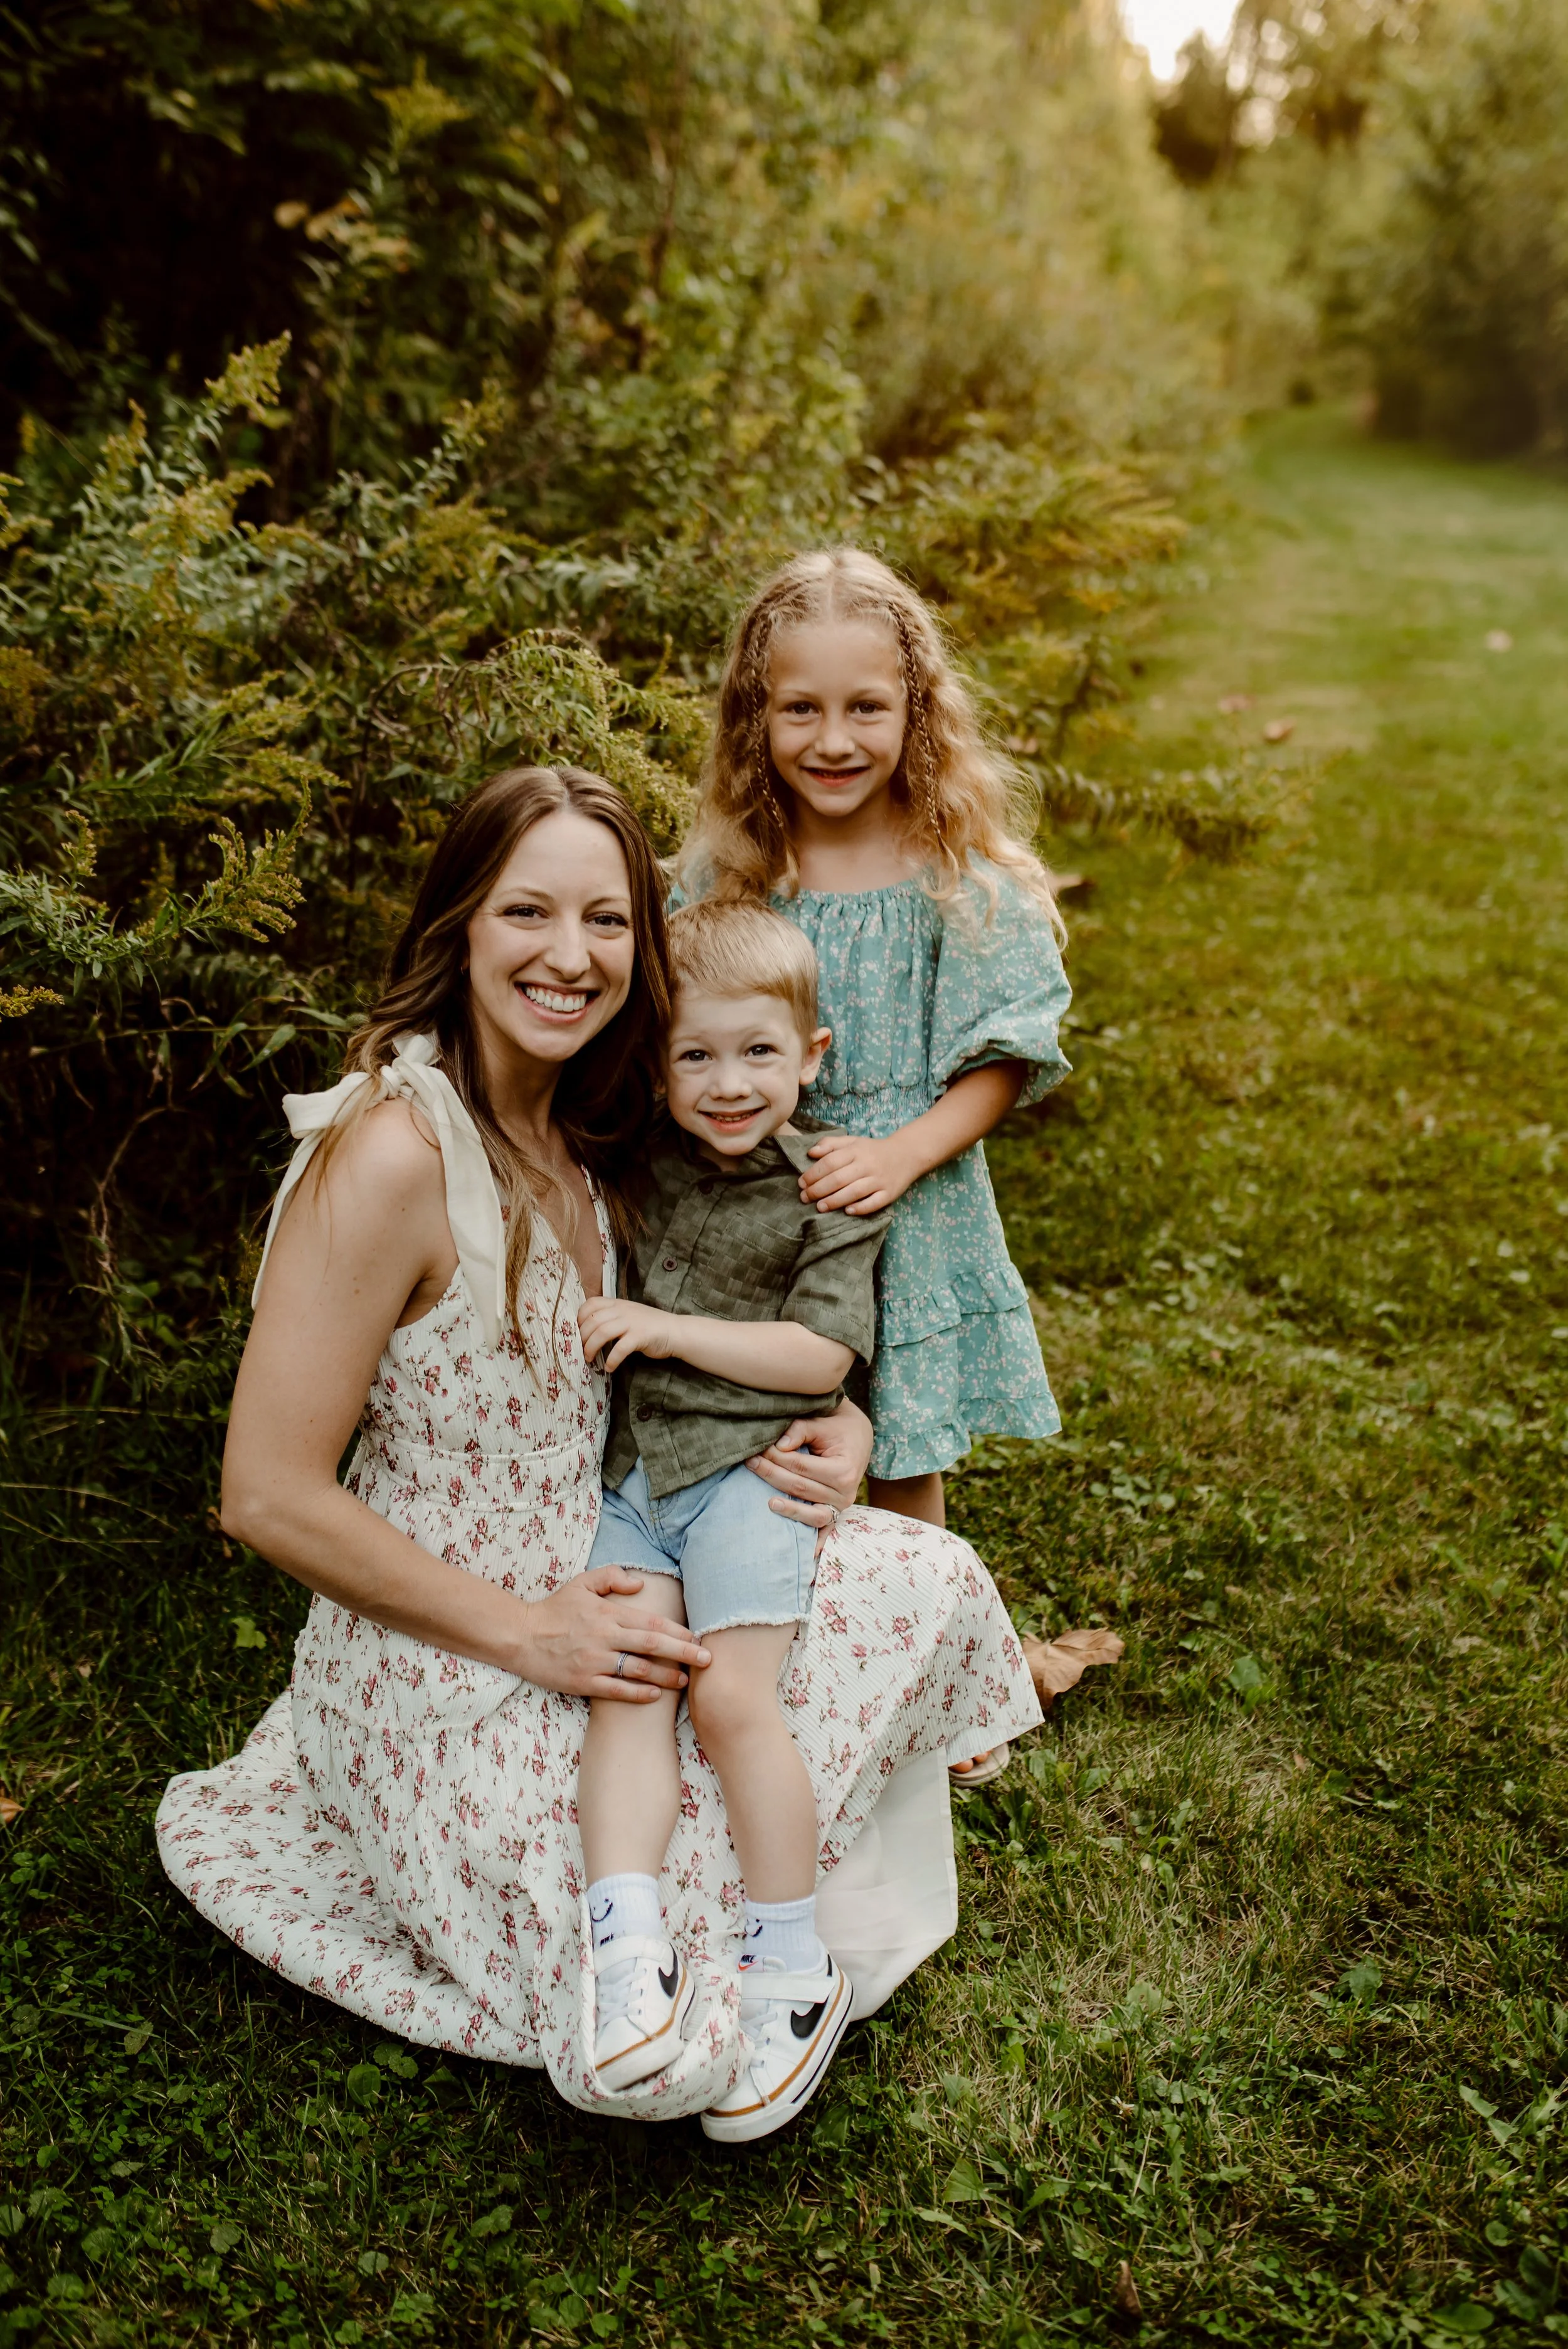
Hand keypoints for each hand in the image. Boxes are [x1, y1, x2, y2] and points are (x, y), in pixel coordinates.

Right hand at [520, 1565, 709, 1701]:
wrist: (520, 1636)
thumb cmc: (555, 1609)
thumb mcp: (582, 1583)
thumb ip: (612, 1577)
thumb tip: (640, 1582)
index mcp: (608, 1613)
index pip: (652, 1623)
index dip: (679, 1632)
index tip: (699, 1638)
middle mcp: (604, 1636)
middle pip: (652, 1646)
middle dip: (683, 1653)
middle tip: (707, 1660)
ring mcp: (594, 1661)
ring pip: (638, 1670)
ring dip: (665, 1676)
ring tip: (685, 1680)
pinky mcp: (582, 1682)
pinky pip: (616, 1690)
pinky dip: (638, 1693)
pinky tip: (655, 1695)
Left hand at [577, 1295, 678, 1372]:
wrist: (675, 1331)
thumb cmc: (648, 1326)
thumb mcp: (627, 1315)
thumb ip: (610, 1317)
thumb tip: (586, 1330)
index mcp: (617, 1303)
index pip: (590, 1304)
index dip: (578, 1318)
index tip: (576, 1333)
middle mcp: (622, 1310)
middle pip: (592, 1320)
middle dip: (581, 1338)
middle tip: (579, 1351)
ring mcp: (632, 1322)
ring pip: (602, 1333)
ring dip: (591, 1348)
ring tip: (589, 1360)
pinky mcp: (640, 1336)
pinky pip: (620, 1348)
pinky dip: (611, 1360)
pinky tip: (609, 1368)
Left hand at [747, 1395, 870, 1522]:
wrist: (859, 1437)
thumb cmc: (838, 1428)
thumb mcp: (822, 1423)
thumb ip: (801, 1430)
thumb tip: (779, 1445)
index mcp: (843, 1470)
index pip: (800, 1466)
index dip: (776, 1457)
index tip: (758, 1448)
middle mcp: (845, 1493)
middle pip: (800, 1487)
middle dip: (772, 1474)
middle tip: (751, 1462)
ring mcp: (840, 1506)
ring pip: (808, 1511)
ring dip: (785, 1506)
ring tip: (766, 1500)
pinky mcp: (835, 1511)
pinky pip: (820, 1525)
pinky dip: (808, 1531)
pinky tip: (795, 1538)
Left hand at [799, 1131, 918, 1215]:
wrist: (907, 1154)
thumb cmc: (873, 1150)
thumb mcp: (853, 1142)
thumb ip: (831, 1144)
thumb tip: (810, 1153)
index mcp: (857, 1150)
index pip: (830, 1162)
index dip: (813, 1173)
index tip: (801, 1182)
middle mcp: (867, 1165)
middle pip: (839, 1178)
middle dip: (819, 1189)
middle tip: (805, 1197)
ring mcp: (879, 1180)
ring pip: (854, 1192)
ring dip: (835, 1201)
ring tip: (820, 1207)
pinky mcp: (889, 1193)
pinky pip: (874, 1203)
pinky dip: (861, 1208)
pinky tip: (847, 1211)